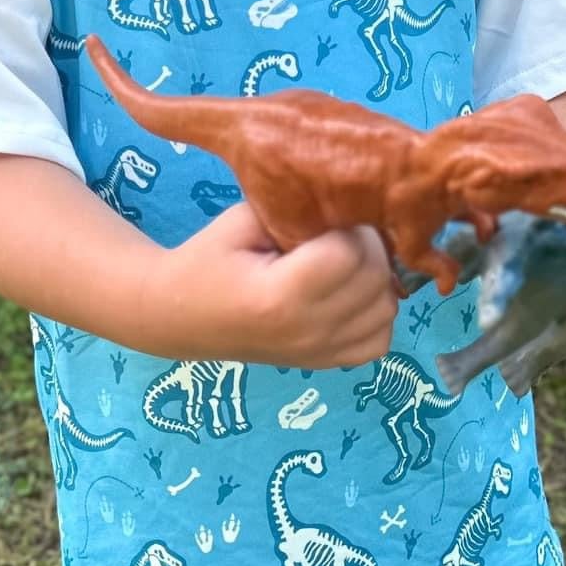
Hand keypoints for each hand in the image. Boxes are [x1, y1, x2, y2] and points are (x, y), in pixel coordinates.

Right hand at [156, 199, 400, 368]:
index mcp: (279, 295)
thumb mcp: (242, 220)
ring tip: (346, 259)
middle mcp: (306, 331)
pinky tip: (350, 293)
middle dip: (368, 245)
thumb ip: (296, 209)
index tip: (331, 213)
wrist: (178, 316)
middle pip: (375, 279)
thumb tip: (349, 201)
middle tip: (342, 230)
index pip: (349, 252)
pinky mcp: (326, 364)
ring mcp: (319, 354)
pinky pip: (379, 339)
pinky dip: (375, 313)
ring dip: (376, 277)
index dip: (349, 225)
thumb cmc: (207, 261)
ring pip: (386, 309)